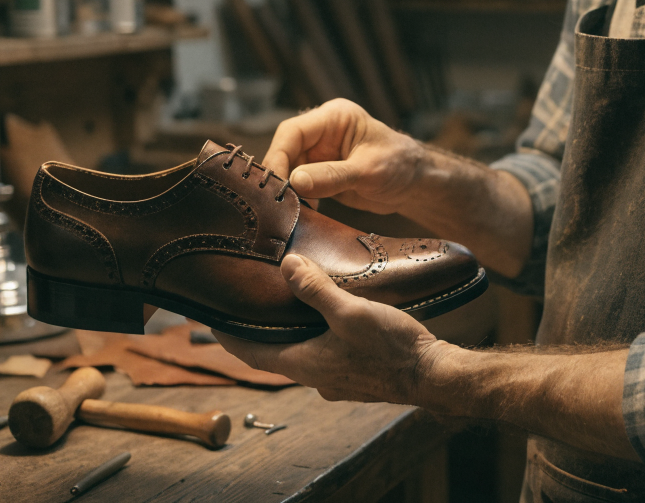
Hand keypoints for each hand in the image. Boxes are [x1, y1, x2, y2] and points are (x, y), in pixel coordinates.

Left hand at [215, 254, 450, 404]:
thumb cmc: (391, 348)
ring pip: (300, 353)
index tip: (212, 320)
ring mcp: (336, 379)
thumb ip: (317, 290)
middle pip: (274, 354)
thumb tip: (286, 265)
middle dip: (259, 331)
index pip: (253, 353)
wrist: (431, 375)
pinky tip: (328, 319)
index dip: (230, 337)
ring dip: (289, 333)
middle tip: (247, 305)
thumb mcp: (350, 312)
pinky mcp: (356, 374)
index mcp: (306, 363)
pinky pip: (323, 354)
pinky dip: (314, 337)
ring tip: (287, 305)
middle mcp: (316, 376)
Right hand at [264, 99, 423, 214]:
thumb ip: (332, 175)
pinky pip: (299, 186)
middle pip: (286, 150)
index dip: (279, 156)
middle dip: (280, 176)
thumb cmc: (400, 165)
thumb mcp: (368, 170)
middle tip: (276, 204)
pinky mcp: (321, 175)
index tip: (275, 184)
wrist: (416, 184)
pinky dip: (297, 200)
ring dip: (287, 192)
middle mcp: (323, 133)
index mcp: (334, 118)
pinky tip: (299, 216)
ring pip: (289, 170)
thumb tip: (295, 181)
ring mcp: (320, 154)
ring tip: (286, 214)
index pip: (293, 131)